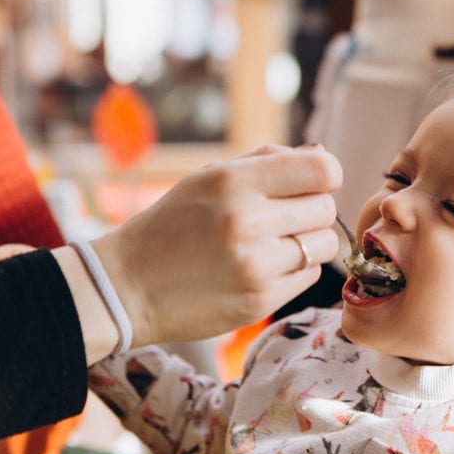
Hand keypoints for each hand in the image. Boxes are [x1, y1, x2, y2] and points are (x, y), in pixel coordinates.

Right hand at [94, 144, 341, 345]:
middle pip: (326, 208)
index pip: (323, 169)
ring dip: (308, 242)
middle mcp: (248, 222)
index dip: (324, 175)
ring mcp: (256, 266)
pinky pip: (309, 277)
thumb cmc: (172, 224)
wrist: (127, 286)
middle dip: (311, 209)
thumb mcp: (209, 176)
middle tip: (283, 217)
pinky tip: (265, 267)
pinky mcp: (260, 301)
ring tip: (275, 243)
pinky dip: (296, 270)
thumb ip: (267, 161)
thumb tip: (322, 152)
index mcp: (234, 182)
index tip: (310, 183)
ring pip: (325, 245)